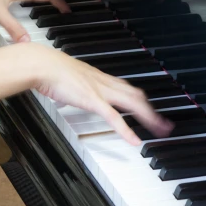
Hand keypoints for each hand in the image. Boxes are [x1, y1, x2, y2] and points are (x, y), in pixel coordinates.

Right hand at [32, 46, 173, 145]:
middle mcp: (103, 82)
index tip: (147, 107)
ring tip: (160, 130)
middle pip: (136, 96)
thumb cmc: (48, 68)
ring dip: (149, 118)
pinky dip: (126, 130)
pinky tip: (134, 141)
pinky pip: (114, 118)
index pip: (126, 88)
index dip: (139, 98)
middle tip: (163, 123)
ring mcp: (100, 91)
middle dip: (152, 110)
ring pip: (132, 104)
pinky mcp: (93, 100)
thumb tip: (69, 89)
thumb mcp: (66, 76)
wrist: (42, 64)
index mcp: (98, 77)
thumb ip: (72, 84)